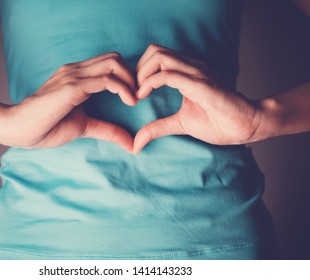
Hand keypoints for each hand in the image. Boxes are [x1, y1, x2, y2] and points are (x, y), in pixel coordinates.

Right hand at [5, 52, 136, 152]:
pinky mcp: (72, 87)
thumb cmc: (46, 126)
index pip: (110, 63)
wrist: (18, 128)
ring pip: (113, 64)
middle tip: (138, 96)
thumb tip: (131, 144)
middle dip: (133, 75)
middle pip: (115, 58)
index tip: (135, 96)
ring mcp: (74, 76)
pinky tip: (129, 102)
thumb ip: (107, 130)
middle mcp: (76, 70)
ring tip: (135, 99)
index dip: (127, 76)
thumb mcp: (84, 127)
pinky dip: (123, 88)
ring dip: (131, 80)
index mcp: (77, 76)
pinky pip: (106, 80)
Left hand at [133, 44, 263, 153]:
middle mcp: (191, 67)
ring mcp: (196, 72)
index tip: (134, 93)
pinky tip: (143, 96)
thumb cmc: (218, 122)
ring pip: (159, 56)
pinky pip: (169, 74)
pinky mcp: (200, 84)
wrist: (246, 125)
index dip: (140, 71)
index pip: (156, 56)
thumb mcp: (180, 124)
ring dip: (141, 73)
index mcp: (187, 72)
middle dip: (137, 69)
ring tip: (138, 93)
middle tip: (134, 91)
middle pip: (154, 50)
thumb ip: (157, 128)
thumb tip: (136, 144)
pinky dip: (150, 82)